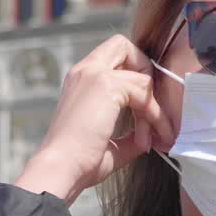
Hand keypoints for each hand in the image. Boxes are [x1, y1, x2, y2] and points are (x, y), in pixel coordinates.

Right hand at [14, 35, 173, 203]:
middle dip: (146, 74)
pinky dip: (152, 116)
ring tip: (151, 139)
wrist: (62, 169)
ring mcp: (94, 74)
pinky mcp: (105, 84)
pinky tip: (145, 140)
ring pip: (141, 75)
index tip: (143, 108)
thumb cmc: (79, 162)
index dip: (134, 75)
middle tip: (152, 109)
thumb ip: (130, 132)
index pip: (114, 56)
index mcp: (81, 81)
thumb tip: (150, 134)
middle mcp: (85, 71)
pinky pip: (143, 92)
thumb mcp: (110, 142)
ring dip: (153, 110)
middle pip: (124, 46)